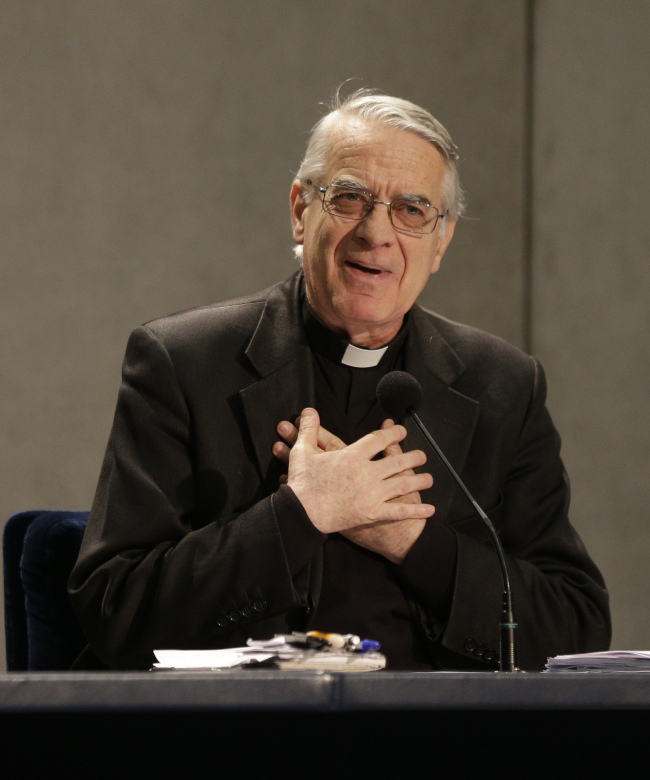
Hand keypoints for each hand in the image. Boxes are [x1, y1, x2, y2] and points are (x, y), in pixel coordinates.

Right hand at [282, 408, 433, 539]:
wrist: (301, 513)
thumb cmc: (302, 483)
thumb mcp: (303, 451)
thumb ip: (309, 429)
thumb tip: (309, 410)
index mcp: (352, 456)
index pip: (379, 440)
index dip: (393, 434)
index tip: (402, 430)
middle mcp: (366, 473)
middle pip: (397, 461)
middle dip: (413, 457)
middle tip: (422, 455)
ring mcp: (371, 494)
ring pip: (402, 484)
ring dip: (419, 480)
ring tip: (429, 477)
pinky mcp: (372, 513)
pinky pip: (399, 511)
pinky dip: (415, 510)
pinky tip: (429, 509)